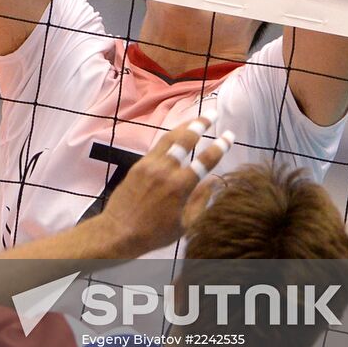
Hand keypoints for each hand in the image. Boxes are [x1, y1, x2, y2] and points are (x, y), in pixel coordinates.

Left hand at [100, 112, 234, 255]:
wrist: (118, 232)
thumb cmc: (154, 234)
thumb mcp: (184, 224)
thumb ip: (201, 201)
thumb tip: (214, 181)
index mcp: (180, 186)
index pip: (205, 161)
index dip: (220, 146)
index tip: (229, 135)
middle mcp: (165, 170)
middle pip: (186, 139)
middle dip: (201, 123)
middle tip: (213, 113)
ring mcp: (150, 165)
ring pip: (170, 138)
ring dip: (185, 125)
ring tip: (197, 119)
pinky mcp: (139, 165)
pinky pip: (158, 146)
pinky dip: (170, 138)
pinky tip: (177, 135)